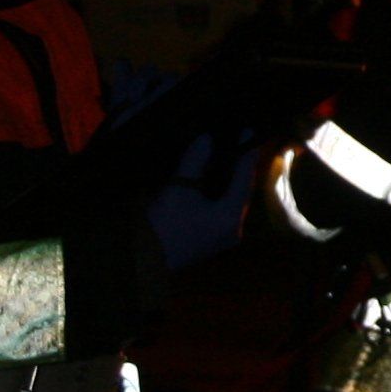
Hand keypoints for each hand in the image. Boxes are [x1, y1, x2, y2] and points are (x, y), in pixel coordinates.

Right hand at [140, 137, 257, 273]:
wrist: (142, 260)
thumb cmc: (163, 224)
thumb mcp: (179, 188)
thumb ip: (195, 161)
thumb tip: (207, 139)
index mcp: (230, 217)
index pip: (244, 179)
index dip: (246, 153)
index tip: (248, 131)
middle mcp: (232, 229)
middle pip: (240, 191)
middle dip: (238, 166)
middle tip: (238, 140)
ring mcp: (221, 237)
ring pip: (230, 201)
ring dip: (228, 180)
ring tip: (227, 154)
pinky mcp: (210, 240)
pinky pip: (220, 210)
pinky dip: (218, 193)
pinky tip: (212, 178)